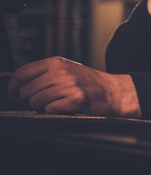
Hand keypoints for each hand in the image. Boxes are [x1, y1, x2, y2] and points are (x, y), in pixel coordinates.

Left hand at [7, 57, 140, 116]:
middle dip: (30, 99)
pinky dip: (54, 111)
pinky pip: (49, 110)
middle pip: (26, 91)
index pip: (22, 73)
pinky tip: (65, 107)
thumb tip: (16, 83)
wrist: (114, 92)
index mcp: (56, 62)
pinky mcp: (75, 100)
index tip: (14, 94)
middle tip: (42, 100)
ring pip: (36, 101)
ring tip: (57, 102)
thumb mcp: (67, 70)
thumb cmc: (90, 83)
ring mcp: (68, 86)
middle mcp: (61, 72)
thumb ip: (44, 73)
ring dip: (42, 106)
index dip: (13, 87)